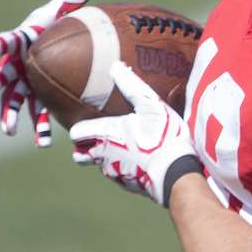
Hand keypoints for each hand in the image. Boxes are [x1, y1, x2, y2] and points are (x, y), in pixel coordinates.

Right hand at [0, 0, 99, 145]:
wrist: (56, 39)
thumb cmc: (57, 21)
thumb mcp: (67, 7)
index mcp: (21, 40)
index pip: (5, 42)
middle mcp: (16, 63)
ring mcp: (23, 81)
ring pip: (13, 101)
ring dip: (10, 115)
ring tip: (10, 132)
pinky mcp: (36, 95)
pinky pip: (35, 112)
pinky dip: (38, 127)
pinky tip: (44, 143)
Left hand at [70, 62, 200, 206]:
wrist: (175, 175)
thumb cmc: (162, 137)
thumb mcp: (151, 105)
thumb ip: (131, 86)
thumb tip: (115, 66)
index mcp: (105, 134)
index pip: (76, 134)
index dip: (79, 129)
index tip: (88, 123)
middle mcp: (103, 155)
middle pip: (80, 154)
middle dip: (85, 147)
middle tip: (100, 137)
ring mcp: (113, 173)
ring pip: (99, 165)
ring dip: (105, 157)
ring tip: (122, 147)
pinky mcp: (125, 185)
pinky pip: (117, 175)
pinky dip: (122, 167)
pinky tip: (138, 160)